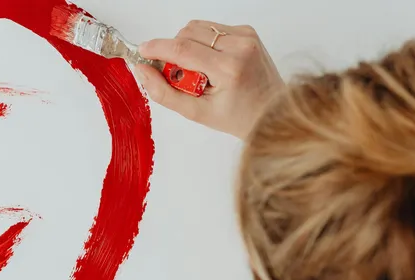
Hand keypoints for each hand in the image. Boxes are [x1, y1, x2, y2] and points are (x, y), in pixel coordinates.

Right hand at [137, 21, 283, 138]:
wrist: (272, 111)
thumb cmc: (238, 117)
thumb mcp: (197, 113)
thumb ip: (165, 93)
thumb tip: (142, 72)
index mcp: (229, 68)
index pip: (183, 48)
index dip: (157, 48)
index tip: (142, 52)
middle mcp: (240, 46)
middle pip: (187, 33)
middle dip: (174, 51)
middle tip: (179, 76)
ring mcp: (245, 36)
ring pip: (198, 28)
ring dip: (188, 45)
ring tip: (198, 71)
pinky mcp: (247, 31)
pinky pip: (211, 29)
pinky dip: (203, 43)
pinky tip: (211, 63)